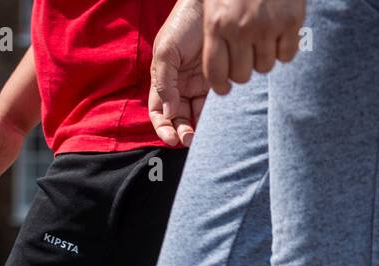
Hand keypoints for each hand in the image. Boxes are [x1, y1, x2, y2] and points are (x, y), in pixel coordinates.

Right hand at [150, 0, 209, 145]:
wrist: (208, 7)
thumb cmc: (183, 25)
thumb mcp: (166, 51)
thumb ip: (164, 82)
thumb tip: (169, 113)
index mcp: (163, 81)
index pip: (159, 112)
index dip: (163, 128)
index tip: (171, 139)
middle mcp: (180, 86)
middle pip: (179, 119)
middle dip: (183, 133)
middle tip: (191, 140)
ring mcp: (200, 86)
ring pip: (198, 116)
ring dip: (201, 129)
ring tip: (205, 135)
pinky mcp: (220, 82)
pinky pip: (217, 106)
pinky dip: (217, 117)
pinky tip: (220, 121)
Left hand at [202, 0, 304, 93]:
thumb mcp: (212, 1)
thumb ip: (212, 31)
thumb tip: (215, 73)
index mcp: (216, 23)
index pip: (216, 73)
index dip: (221, 85)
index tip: (224, 86)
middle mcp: (241, 28)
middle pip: (242, 76)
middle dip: (243, 69)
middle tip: (244, 55)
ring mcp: (268, 26)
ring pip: (266, 67)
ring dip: (263, 57)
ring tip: (261, 38)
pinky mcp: (291, 22)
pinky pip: (287, 56)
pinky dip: (283, 49)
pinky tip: (278, 33)